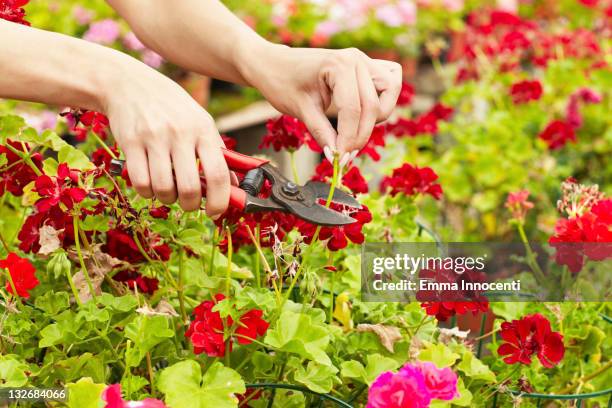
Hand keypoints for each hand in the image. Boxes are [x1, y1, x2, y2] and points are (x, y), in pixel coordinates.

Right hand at [102, 59, 230, 215]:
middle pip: (190, 188)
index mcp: (203, 129)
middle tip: (188, 203)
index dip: (220, 201)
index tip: (215, 212)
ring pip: (164, 188)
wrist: (128, 84)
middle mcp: (180, 133)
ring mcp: (154, 138)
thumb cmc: (171, 107)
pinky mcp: (130, 143)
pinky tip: (150, 186)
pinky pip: (141, 182)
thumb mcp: (200, 121)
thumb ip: (217, 152)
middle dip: (190, 205)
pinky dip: (147, 192)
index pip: (218, 174)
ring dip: (167, 199)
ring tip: (168, 192)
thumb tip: (234, 186)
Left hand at [239, 43, 401, 163]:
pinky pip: (390, 83)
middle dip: (360, 135)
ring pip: (389, 92)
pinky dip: (383, 99)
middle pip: (373, 106)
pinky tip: (365, 113)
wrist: (273, 64)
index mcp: (339, 65)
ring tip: (354, 130)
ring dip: (376, 116)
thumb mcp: (300, 110)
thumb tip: (337, 155)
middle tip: (344, 155)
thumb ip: (321, 132)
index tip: (340, 160)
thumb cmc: (282, 82)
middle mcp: (356, 59)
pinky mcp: (367, 66)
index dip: (349, 139)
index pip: (353, 110)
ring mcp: (364, 60)